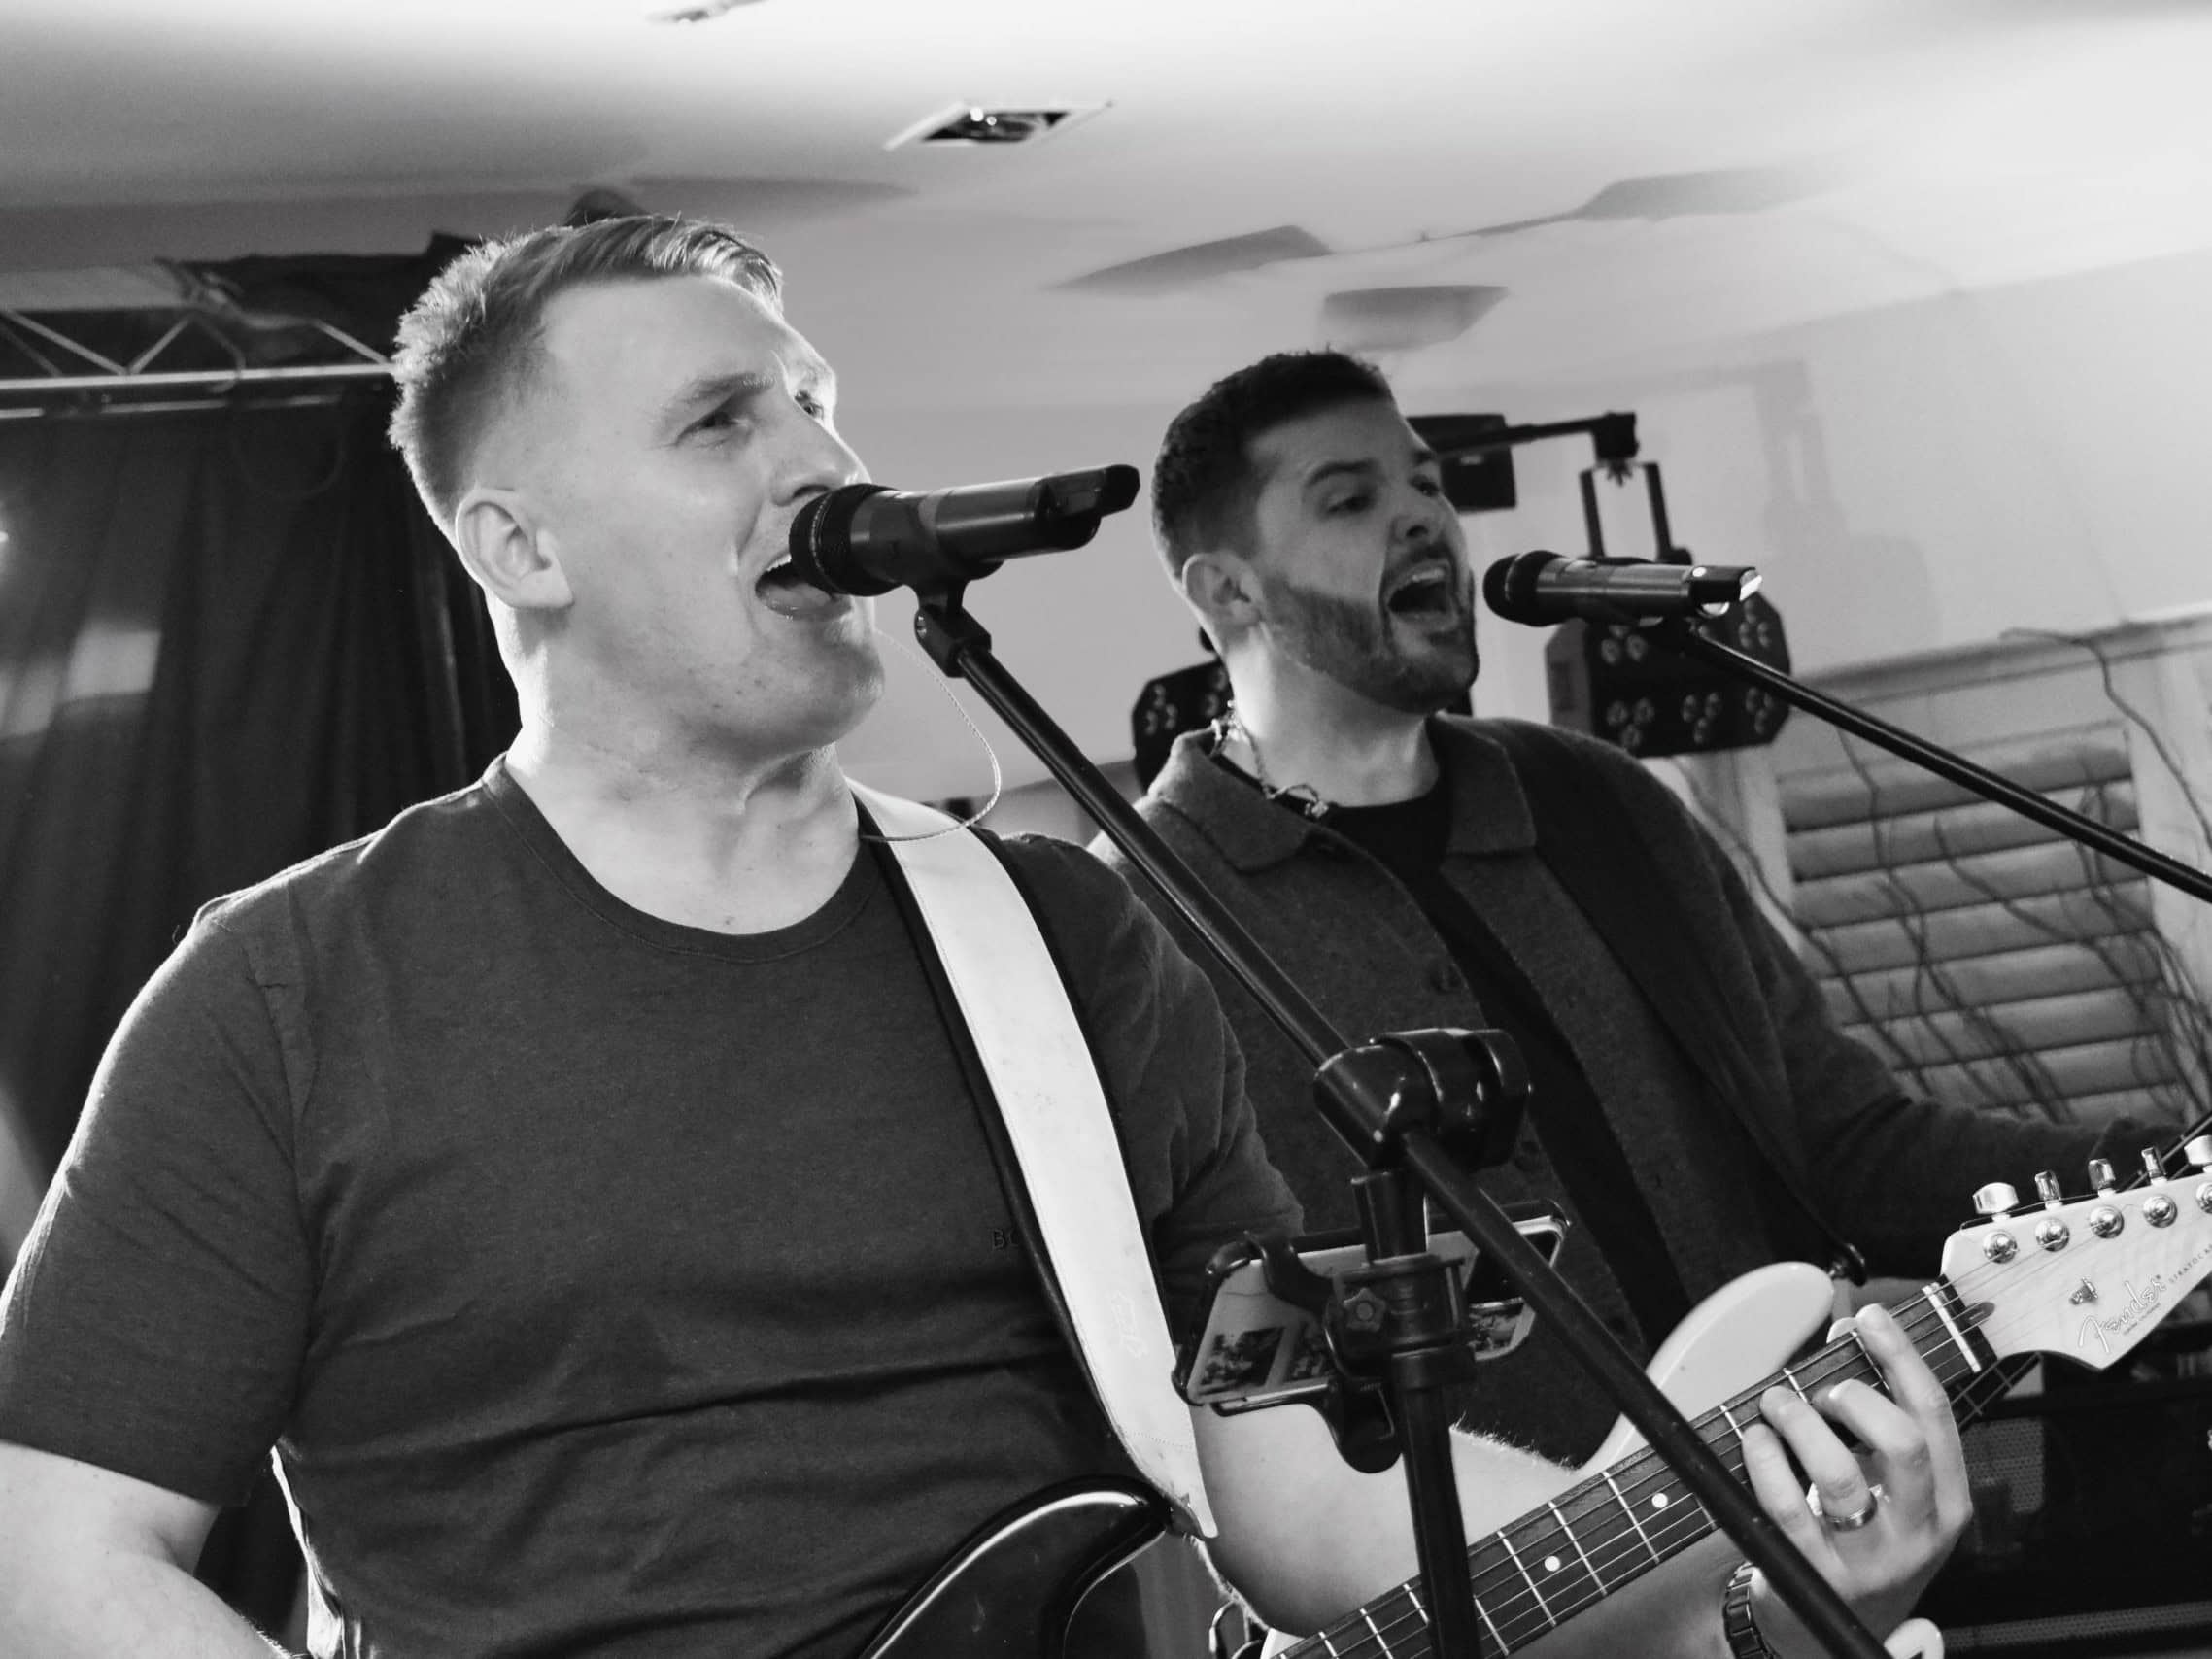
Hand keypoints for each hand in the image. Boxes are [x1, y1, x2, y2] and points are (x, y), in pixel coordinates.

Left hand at [1735, 1302, 1970, 1654]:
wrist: (1835, 1629)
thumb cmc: (1864, 1543)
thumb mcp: (1890, 1489)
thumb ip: (1875, 1418)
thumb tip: (1847, 1335)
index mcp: (1946, 1503)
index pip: (1935, 1417)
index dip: (1901, 1359)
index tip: (1870, 1320)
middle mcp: (1915, 1533)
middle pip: (1903, 1444)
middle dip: (1857, 1399)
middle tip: (1824, 1391)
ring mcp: (1867, 1558)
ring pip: (1840, 1476)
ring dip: (1800, 1424)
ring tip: (1778, 1407)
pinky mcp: (1815, 1574)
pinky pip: (1785, 1505)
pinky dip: (1763, 1460)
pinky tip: (1754, 1440)